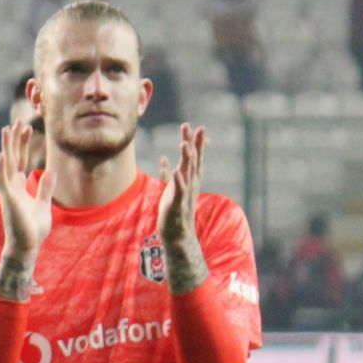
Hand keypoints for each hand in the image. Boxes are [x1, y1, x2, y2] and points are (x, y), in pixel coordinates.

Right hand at [0, 120, 53, 258]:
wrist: (27, 247)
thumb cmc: (33, 229)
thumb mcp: (43, 204)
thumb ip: (45, 188)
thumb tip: (50, 172)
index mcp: (20, 186)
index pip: (21, 159)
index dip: (23, 143)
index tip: (28, 127)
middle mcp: (12, 186)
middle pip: (13, 157)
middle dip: (15, 139)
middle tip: (17, 120)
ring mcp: (8, 192)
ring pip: (6, 164)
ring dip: (6, 148)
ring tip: (6, 130)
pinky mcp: (8, 201)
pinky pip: (3, 182)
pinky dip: (1, 169)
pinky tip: (1, 156)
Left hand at [157, 124, 211, 292]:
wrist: (179, 236)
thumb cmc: (175, 212)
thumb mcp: (173, 189)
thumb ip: (169, 173)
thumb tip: (165, 161)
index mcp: (190, 180)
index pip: (195, 158)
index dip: (196, 142)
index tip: (196, 126)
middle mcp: (190, 184)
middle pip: (192, 161)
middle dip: (192, 144)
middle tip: (191, 127)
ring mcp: (185, 194)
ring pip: (187, 173)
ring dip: (186, 158)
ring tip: (184, 144)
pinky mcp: (177, 205)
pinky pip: (179, 191)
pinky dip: (178, 180)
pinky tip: (176, 169)